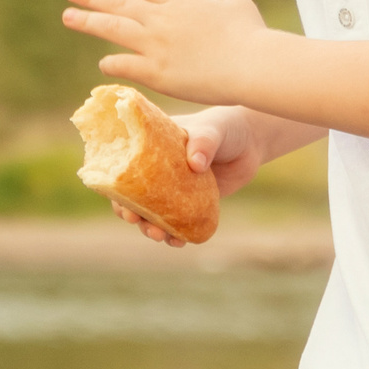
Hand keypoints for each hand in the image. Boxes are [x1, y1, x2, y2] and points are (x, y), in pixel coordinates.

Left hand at [63, 0, 271, 104]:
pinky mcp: (158, 72)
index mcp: (180, 1)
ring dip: (90, 22)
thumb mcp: (238, 3)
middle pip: (120, 4)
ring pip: (115, 30)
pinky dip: (112, 63)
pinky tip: (102, 64)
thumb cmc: (250, 35)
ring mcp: (157, 45)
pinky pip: (126, 65)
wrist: (251, 65)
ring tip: (68, 17)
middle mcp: (163, 19)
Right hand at [107, 106, 265, 247]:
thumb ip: (204, 142)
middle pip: (135, 196)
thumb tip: (194, 163)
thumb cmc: (223, 127)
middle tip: (137, 221)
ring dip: (151, 228)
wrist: (250, 142)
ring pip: (154, 214)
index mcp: (151, 148)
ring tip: (160, 236)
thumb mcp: (212, 129)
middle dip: (131, 212)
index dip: (117, 187)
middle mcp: (158, 171)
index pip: (125, 168)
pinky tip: (179, 242)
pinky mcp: (192, 205)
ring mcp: (174, 190)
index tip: (120, 200)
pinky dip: (176, 234)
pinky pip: (178, 223)